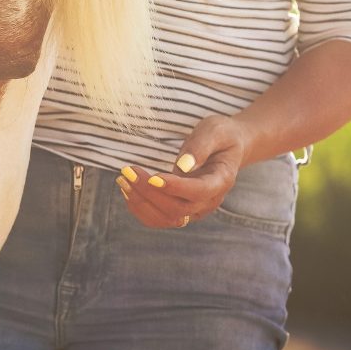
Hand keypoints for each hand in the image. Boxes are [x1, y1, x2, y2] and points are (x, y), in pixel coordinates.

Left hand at [116, 115, 250, 228]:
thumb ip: (201, 146)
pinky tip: (128, 190)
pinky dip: (142, 208)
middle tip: (128, 171)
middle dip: (150, 192)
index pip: (198, 192)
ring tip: (123, 181)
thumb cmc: (221, 135)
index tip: (152, 176)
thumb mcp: (215, 130)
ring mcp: (196, 208)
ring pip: (167, 219)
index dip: (175, 188)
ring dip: (142, 203)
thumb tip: (183, 165)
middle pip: (178, 209)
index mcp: (221, 180)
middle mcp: (209, 201)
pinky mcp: (182, 209)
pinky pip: (161, 219)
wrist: (227, 147)